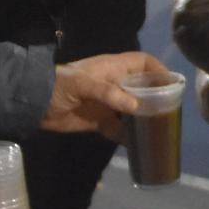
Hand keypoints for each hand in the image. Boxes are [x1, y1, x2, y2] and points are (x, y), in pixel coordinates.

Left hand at [47, 52, 171, 132]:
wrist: (35, 103)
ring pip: (133, 109)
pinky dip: (127, 136)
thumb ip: (109, 93)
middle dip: (157, 97)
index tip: (172, 84)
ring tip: (160, 129)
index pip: (143, 63)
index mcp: (113, 68)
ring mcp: (107, 103)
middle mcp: (114, 84)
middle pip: (142, 87)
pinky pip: (119, 128)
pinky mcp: (99, 121)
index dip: (158, 70)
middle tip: (171, 111)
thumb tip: (135, 108)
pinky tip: (138, 145)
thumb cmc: (60, 85)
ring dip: (144, 118)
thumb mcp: (83, 84)